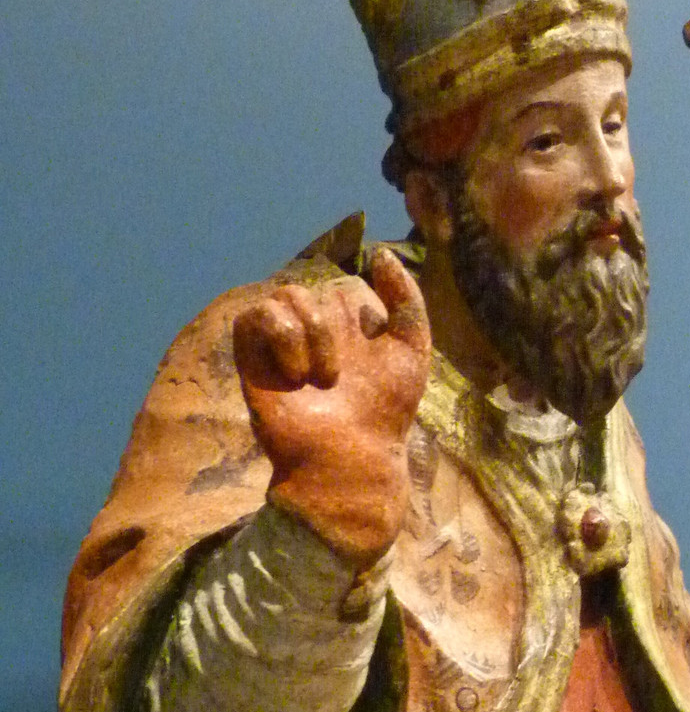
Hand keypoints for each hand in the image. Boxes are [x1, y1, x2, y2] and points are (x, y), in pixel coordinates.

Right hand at [233, 249, 430, 565]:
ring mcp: (283, 344)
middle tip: (337, 376)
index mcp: (349, 325)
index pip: (344, 285)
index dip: (356, 310)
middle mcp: (314, 330)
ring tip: (317, 379)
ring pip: (285, 295)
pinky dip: (278, 337)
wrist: (353, 458)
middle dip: (329, 328)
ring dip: (308, 335)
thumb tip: (381, 253)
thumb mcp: (413, 348)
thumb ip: (406, 299)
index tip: (370, 344)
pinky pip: (253, 316)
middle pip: (313, 288)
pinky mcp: (254, 360)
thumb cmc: (386, 410)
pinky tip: (294, 373)